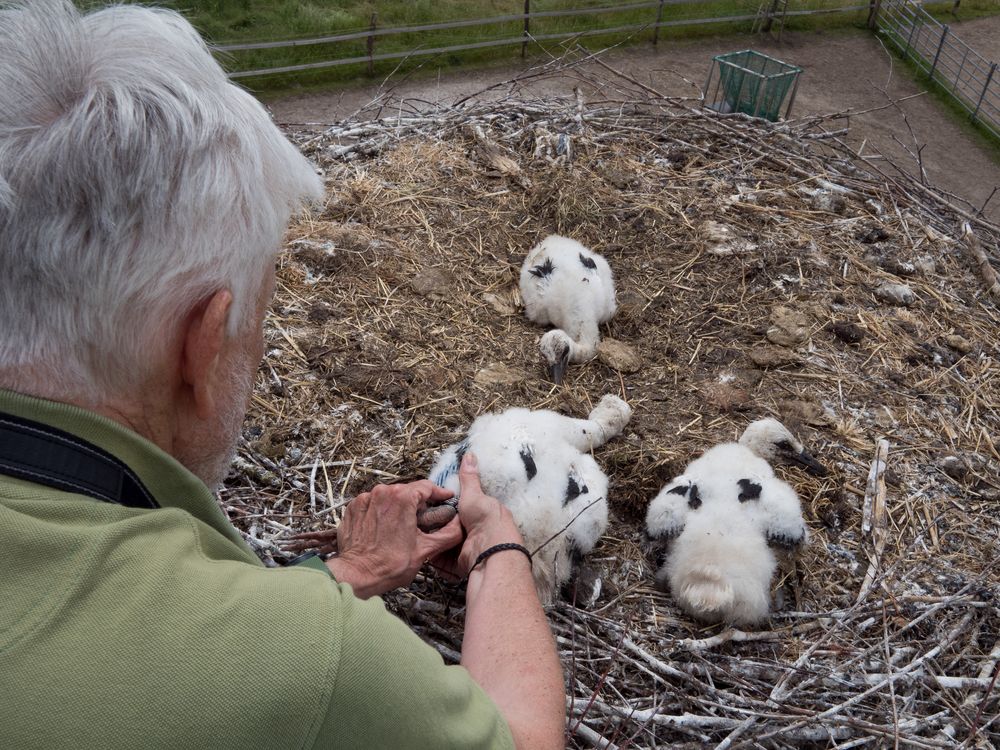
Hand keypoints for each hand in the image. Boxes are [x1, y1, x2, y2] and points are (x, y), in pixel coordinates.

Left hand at [327, 480, 462, 597]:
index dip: (438, 493)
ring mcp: (365, 499)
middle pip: (407, 490)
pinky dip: (380, 512)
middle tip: (424, 517)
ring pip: (389, 496)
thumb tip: (459, 525)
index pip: (426, 486)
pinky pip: (372, 503)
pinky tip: (384, 528)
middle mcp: (382, 493)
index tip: (444, 498)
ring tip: (402, 526)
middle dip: (418, 502)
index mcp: (402, 498)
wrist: (357, 575)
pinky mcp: (353, 508)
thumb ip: (448, 534)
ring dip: (398, 507)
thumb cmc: (388, 565)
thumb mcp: (426, 550)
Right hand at [429, 453, 524, 578]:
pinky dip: (435, 557)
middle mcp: (479, 532)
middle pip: (453, 526)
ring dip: (435, 540)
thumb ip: (469, 478)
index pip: (465, 507)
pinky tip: (425, 549)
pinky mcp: (461, 565)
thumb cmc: (486, 520)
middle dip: (439, 524)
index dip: (450, 506)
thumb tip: (470, 454)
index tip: (435, 503)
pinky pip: (444, 561)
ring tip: (419, 533)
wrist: (489, 553)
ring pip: (446, 543)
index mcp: (485, 513)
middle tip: (423, 519)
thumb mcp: (475, 495)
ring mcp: (470, 548)